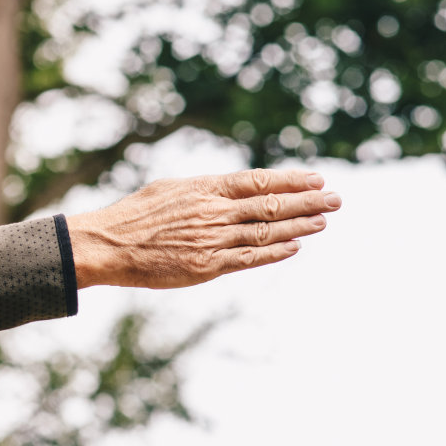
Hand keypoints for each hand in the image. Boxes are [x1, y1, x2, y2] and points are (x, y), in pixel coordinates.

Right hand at [66, 167, 341, 288]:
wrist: (108, 245)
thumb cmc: (134, 215)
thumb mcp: (170, 189)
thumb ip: (203, 190)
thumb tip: (229, 188)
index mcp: (204, 188)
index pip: (258, 181)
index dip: (291, 181)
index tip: (317, 179)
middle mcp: (214, 212)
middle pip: (271, 205)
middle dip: (308, 202)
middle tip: (336, 199)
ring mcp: (213, 240)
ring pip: (267, 231)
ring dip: (300, 226)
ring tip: (323, 221)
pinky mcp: (208, 266)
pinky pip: (250, 257)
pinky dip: (276, 252)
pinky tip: (295, 246)